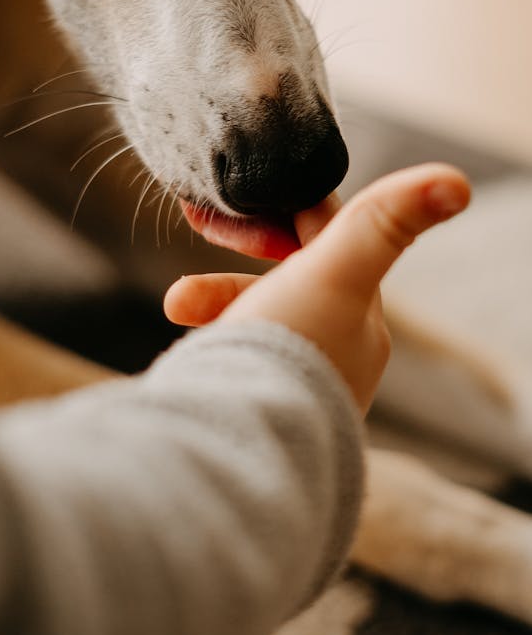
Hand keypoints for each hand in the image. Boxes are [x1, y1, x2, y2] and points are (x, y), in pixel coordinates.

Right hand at [165, 164, 470, 414]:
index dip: (289, 206)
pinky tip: (190, 351)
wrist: (237, 452)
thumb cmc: (288, 356)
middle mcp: (337, 357)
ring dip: (217, 302)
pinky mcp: (263, 415)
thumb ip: (383, 222)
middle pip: (288, 280)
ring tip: (179, 304)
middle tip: (194, 225)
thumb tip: (456, 182)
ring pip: (258, 320)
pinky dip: (213, 343)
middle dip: (240, 257)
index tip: (243, 190)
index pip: (331, 240)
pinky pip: (237, 360)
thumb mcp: (334, 273)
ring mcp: (298, 388)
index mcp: (361, 321)